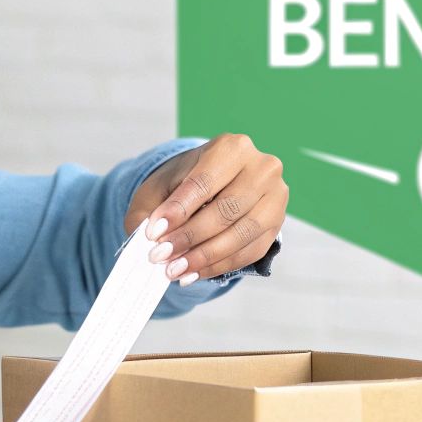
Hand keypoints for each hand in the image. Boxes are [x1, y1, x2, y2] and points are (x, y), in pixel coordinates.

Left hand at [124, 133, 287, 285]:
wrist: (213, 186)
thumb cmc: (185, 183)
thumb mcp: (160, 187)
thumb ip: (148, 210)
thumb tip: (144, 235)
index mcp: (232, 147)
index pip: (203, 182)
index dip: (178, 211)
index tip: (153, 234)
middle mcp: (262, 168)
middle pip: (225, 210)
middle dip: (189, 238)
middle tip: (160, 257)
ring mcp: (276, 198)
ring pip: (241, 234)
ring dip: (204, 257)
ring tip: (174, 271)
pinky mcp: (277, 225)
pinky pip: (249, 252)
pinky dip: (219, 266)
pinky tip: (193, 273)